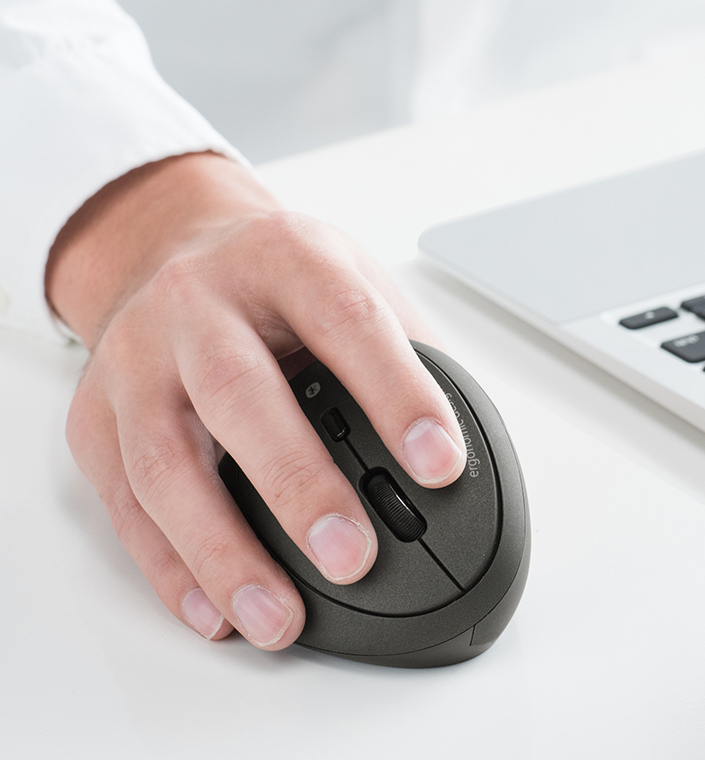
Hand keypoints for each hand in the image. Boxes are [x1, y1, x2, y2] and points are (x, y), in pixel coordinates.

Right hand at [47, 153, 465, 648]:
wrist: (170, 247)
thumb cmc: (274, 277)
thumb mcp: (346, 276)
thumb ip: (401, 352)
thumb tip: (450, 450)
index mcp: (282, 257)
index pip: (344, 318)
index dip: (395, 392)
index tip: (439, 465)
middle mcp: (196, 300)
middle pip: (238, 391)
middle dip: (297, 484)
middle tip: (352, 556)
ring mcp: (135, 355)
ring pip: (164, 460)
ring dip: (222, 550)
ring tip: (278, 617)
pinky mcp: (94, 412)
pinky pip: (122, 500)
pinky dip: (168, 566)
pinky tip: (214, 609)